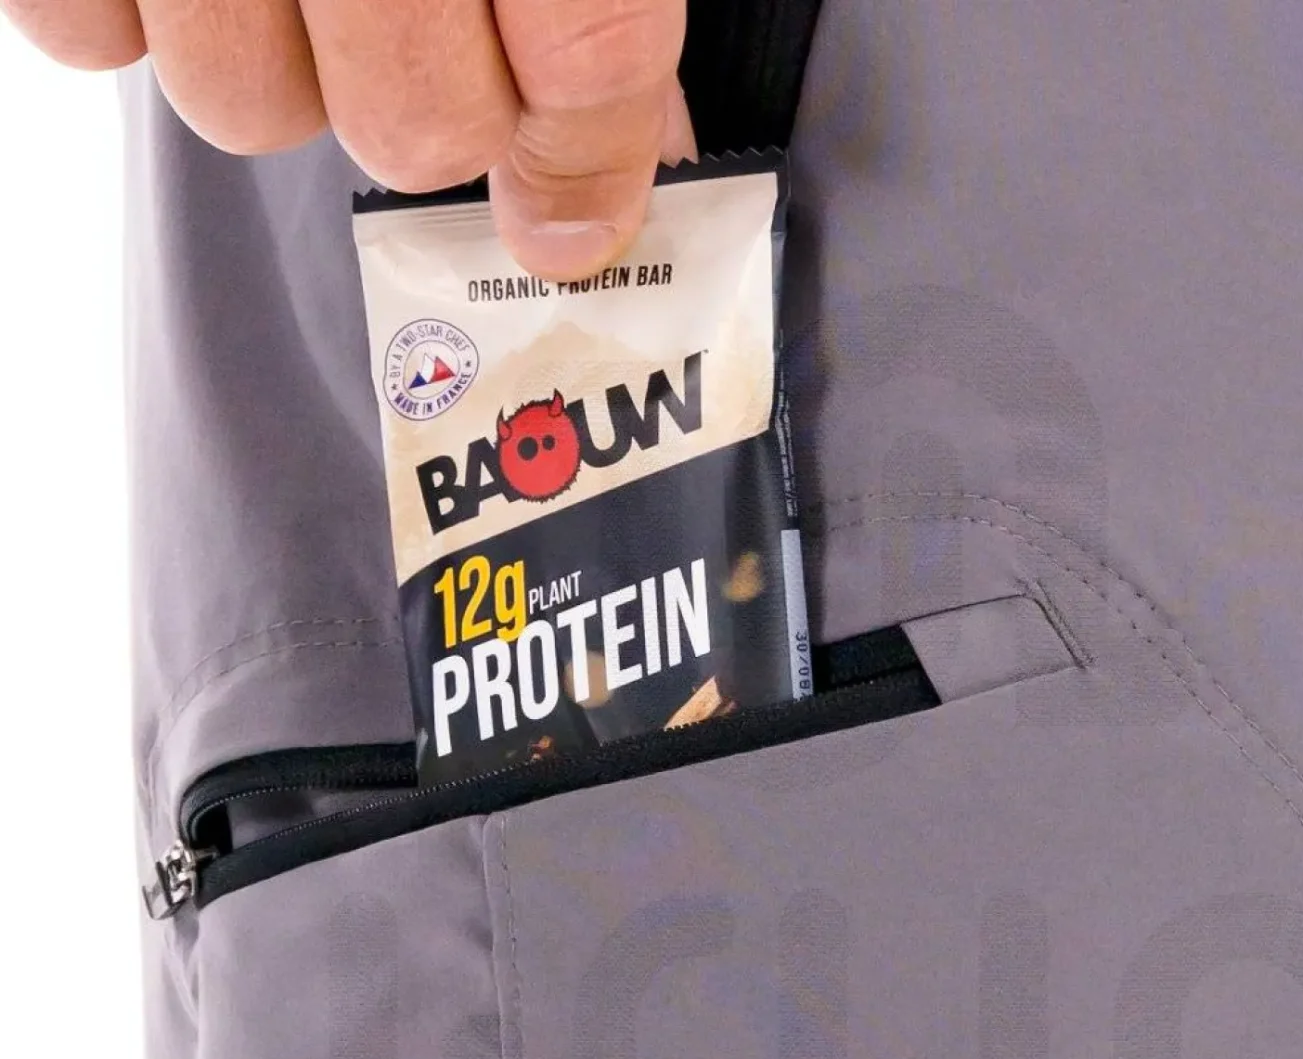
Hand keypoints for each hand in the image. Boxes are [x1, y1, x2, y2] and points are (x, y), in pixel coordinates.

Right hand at [1, 0, 694, 275]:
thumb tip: (635, 146)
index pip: (588, 67)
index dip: (599, 156)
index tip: (586, 209)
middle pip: (411, 119)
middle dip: (444, 113)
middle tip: (442, 47)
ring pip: (242, 104)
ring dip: (283, 68)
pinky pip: (81, 38)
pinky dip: (126, 15)